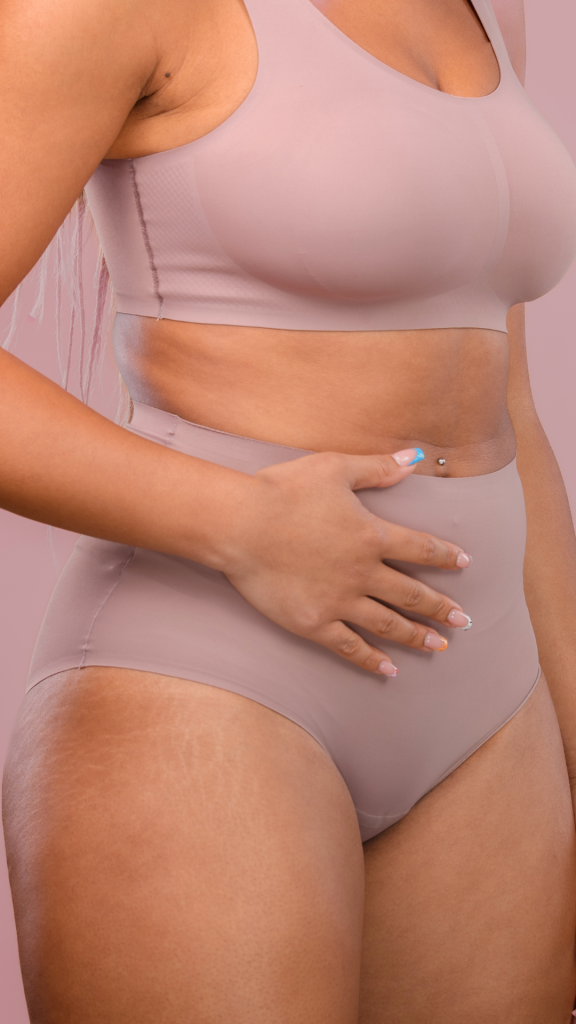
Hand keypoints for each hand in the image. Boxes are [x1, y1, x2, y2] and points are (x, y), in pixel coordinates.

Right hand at [224, 449, 471, 674]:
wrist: (239, 525)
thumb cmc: (283, 491)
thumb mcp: (334, 468)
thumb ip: (378, 467)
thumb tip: (415, 458)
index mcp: (371, 535)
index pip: (421, 549)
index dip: (445, 556)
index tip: (465, 564)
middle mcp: (362, 573)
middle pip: (412, 594)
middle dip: (441, 607)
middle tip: (464, 620)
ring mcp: (339, 601)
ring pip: (388, 624)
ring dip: (416, 635)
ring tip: (439, 645)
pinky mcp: (313, 623)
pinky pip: (350, 646)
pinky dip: (371, 659)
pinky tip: (390, 670)